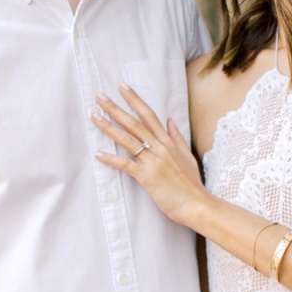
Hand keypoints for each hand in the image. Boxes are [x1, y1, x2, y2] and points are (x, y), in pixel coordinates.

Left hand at [92, 87, 208, 225]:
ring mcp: (153, 161)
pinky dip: (111, 159)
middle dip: (115, 108)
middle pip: (134, 123)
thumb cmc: (191, 184)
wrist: (197, 204)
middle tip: (99, 97)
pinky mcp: (147, 177)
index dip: (135, 100)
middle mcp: (160, 148)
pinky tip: (98, 154)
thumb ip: (177, 137)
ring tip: (94, 116)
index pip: (149, 115)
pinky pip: (126, 165)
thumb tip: (169, 120)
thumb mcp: (187, 156)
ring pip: (128, 140)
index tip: (122, 87)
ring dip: (109, 127)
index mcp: (167, 142)